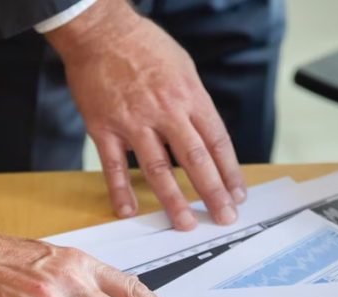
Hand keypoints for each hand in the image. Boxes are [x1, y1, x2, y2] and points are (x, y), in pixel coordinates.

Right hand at [45, 0, 245, 229]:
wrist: (100, 31)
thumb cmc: (144, 46)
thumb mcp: (183, 68)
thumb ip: (194, 104)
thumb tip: (206, 138)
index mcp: (189, 96)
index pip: (217, 142)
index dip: (230, 172)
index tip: (238, 194)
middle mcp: (166, 111)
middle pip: (195, 160)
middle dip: (213, 192)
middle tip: (224, 216)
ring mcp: (134, 122)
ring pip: (158, 169)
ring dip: (174, 200)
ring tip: (185, 223)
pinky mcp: (104, 127)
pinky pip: (113, 166)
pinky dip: (120, 191)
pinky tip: (128, 211)